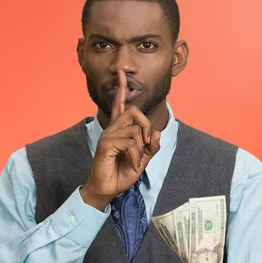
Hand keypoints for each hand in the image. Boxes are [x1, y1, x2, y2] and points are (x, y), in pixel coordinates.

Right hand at [81, 70, 160, 210]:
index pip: (120, 104)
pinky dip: (136, 156)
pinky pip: (130, 142)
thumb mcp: (142, 159)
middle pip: (133, 111)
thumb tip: (155, 132)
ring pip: (134, 129)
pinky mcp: (106, 144)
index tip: (122, 73)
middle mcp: (112, 129)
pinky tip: (132, 166)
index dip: (122, 88)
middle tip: (147, 144)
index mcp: (119, 130)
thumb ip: (150, 146)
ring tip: (136, 161)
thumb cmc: (121, 173)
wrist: (107, 190)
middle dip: (146, 125)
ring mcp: (108, 135)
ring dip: (141, 148)